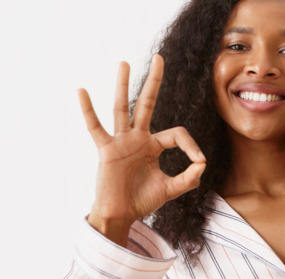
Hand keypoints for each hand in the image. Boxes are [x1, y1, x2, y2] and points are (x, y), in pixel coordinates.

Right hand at [79, 55, 205, 241]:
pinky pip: (96, 127)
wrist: (122, 215)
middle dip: (154, 81)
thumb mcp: (171, 189)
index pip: (177, 133)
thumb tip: (202, 164)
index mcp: (153, 145)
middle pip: (147, 103)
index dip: (192, 145)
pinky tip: (82, 91)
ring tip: (125, 62)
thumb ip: (189, 178)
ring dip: (123, 85)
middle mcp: (137, 138)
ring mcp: (121, 141)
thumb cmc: (143, 201)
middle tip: (159, 57)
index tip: (199, 161)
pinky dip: (88, 110)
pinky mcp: (107, 149)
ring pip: (123, 108)